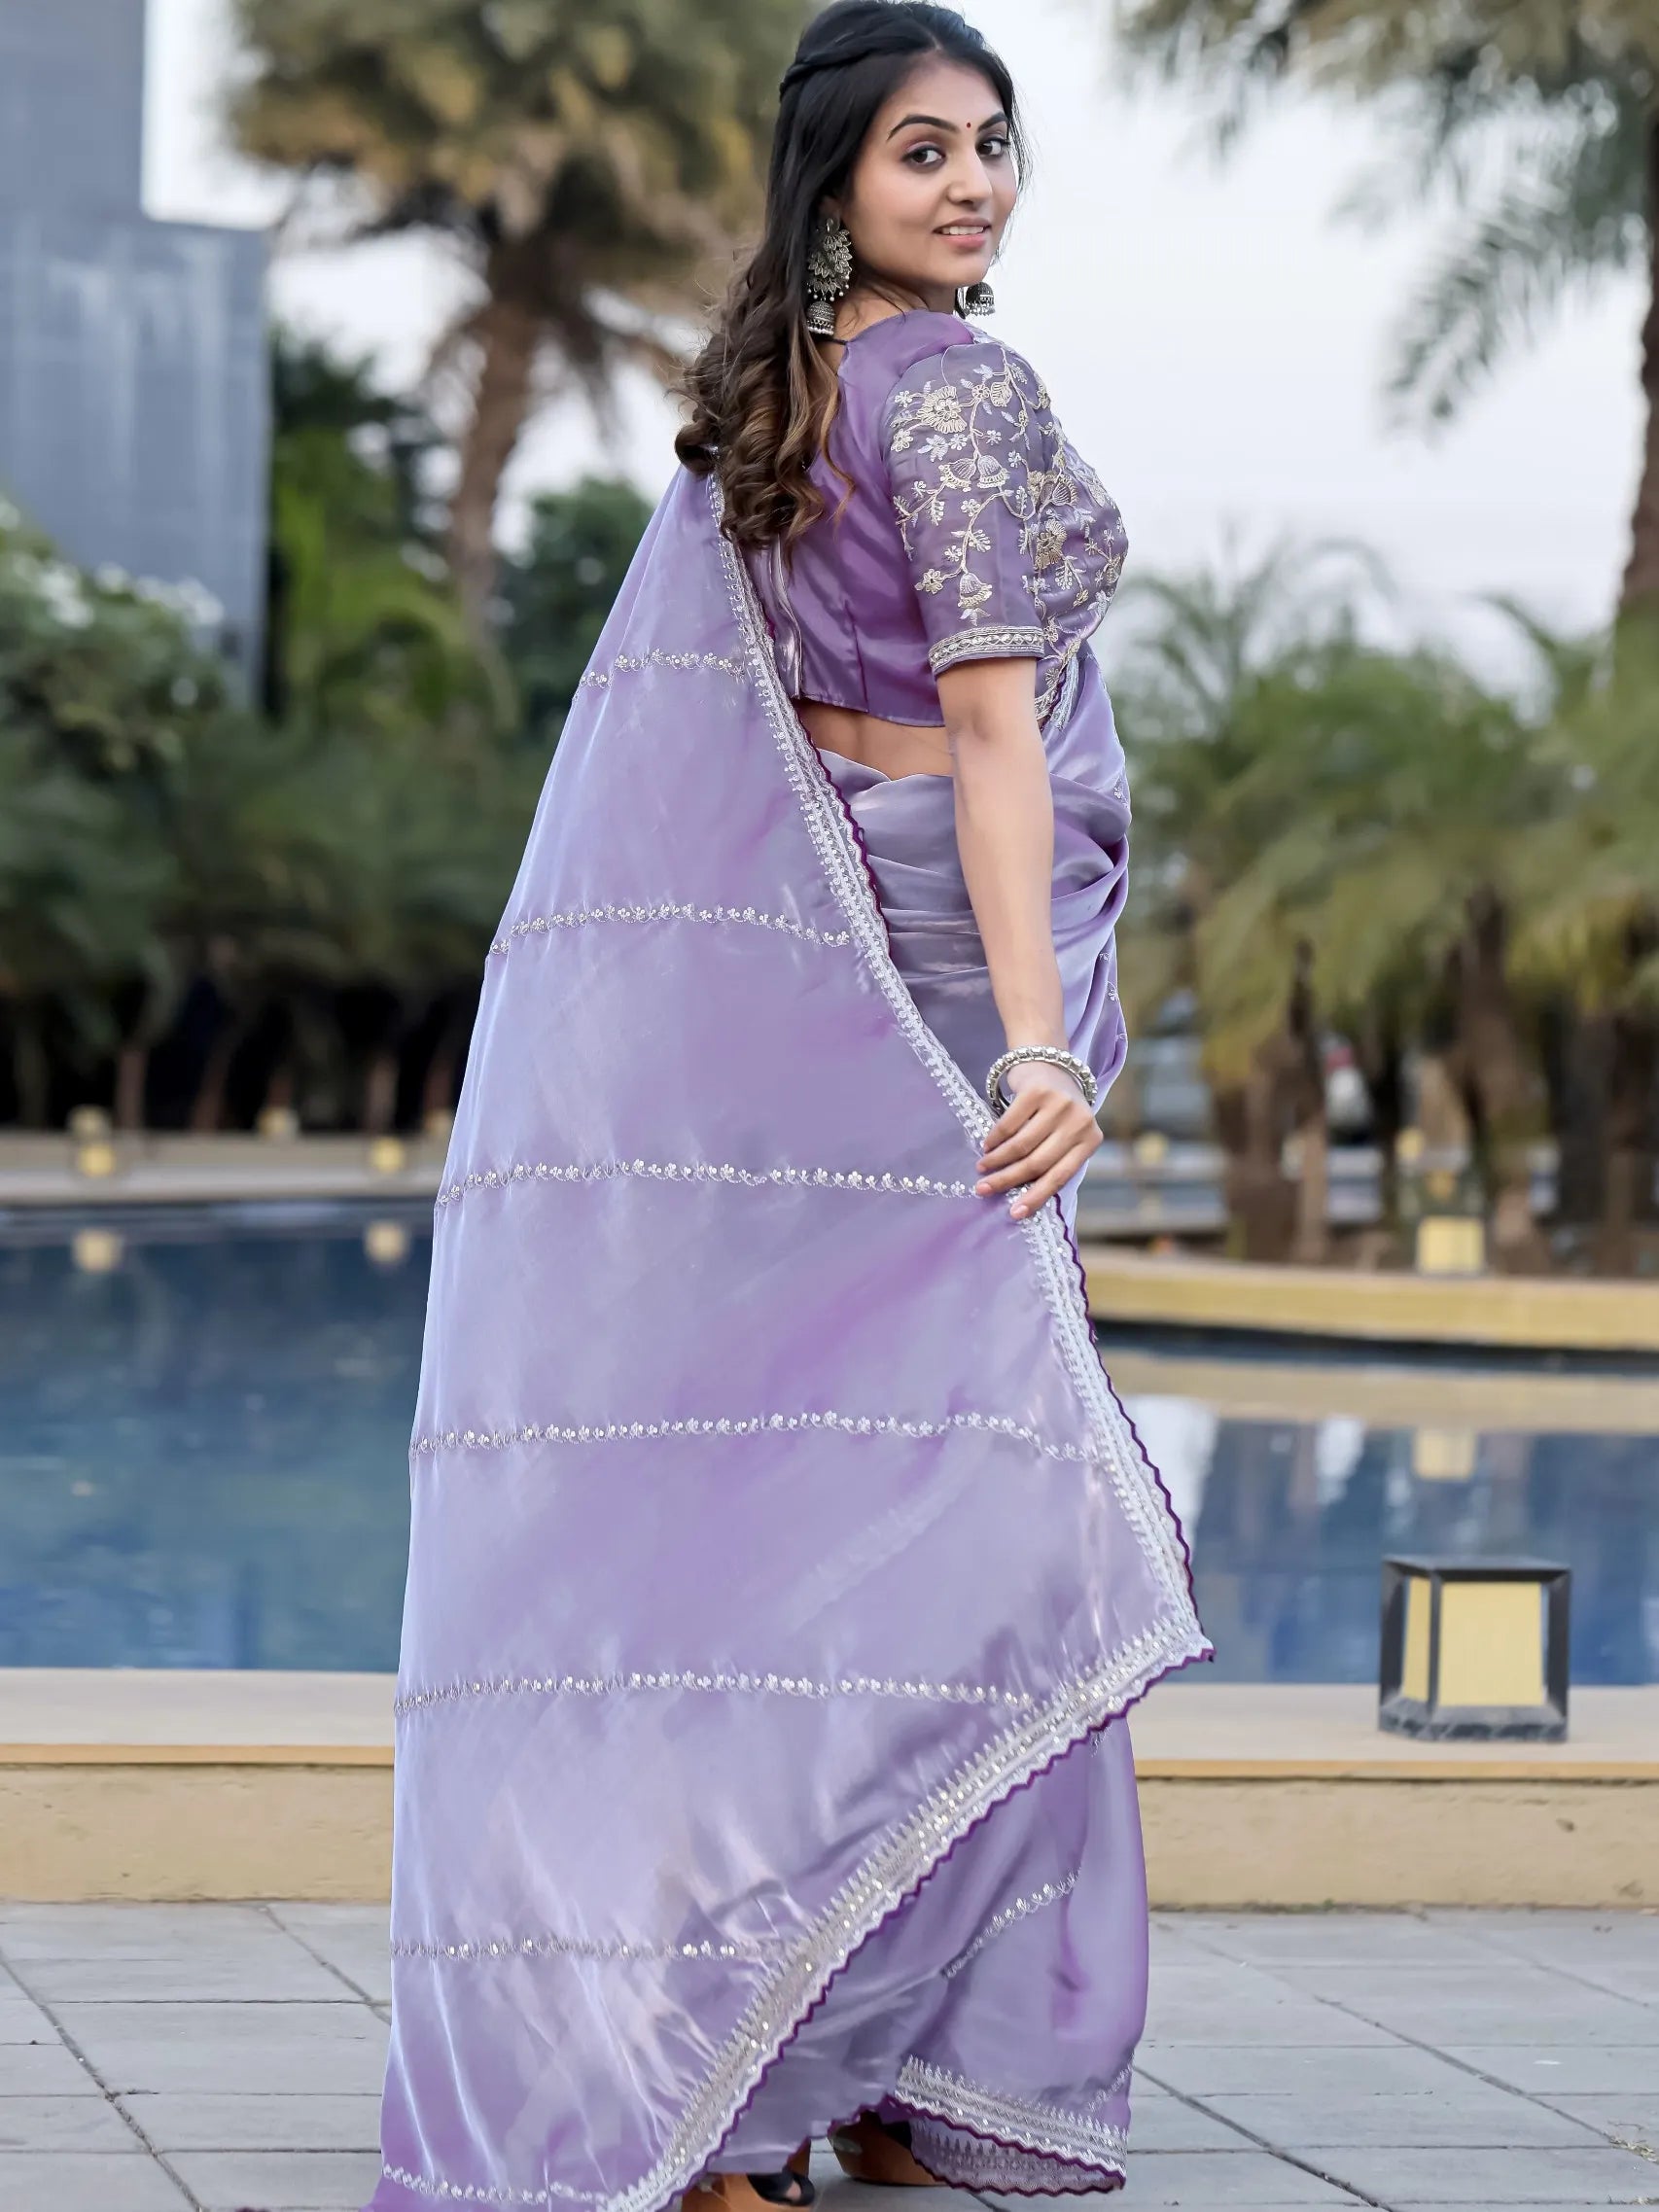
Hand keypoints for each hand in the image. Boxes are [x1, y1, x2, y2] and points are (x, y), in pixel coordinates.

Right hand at [975, 1059, 1102, 1220]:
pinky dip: (995, 1138)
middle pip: (1037, 1162)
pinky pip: (1009, 1123)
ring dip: (997, 1160)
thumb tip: (1023, 1199)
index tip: (1015, 1213)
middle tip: (984, 1189)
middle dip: (1007, 1179)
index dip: (1036, 1196)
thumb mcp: (1065, 1135)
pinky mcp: (1037, 1091)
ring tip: (982, 1168)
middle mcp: (1079, 1122)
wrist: (1050, 1063)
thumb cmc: (1056, 1110)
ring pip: (1021, 1145)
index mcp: (1090, 1140)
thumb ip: (1054, 1160)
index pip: (1060, 1176)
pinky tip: (986, 1146)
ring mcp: (1059, 1105)